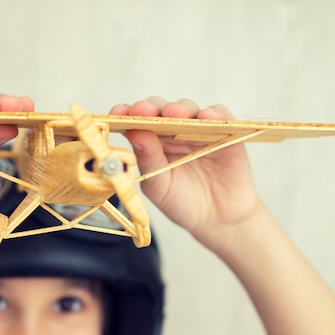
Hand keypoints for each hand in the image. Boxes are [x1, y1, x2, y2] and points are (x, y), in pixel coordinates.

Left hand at [110, 97, 258, 243]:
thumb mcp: (159, 186)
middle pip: (159, 111)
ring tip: (174, 113)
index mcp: (150, 144)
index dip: (125, 114)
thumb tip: (134, 133)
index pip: (135, 123)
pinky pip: (220, 116)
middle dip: (149, 108)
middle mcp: (172, 132)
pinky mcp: (225, 131)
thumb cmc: (181, 202)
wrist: (217, 218)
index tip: (117, 113)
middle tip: (142, 110)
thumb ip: (148, 160)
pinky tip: (206, 117)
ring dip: (179, 109)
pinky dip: (213, 113)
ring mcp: (198, 130)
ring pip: (187, 110)